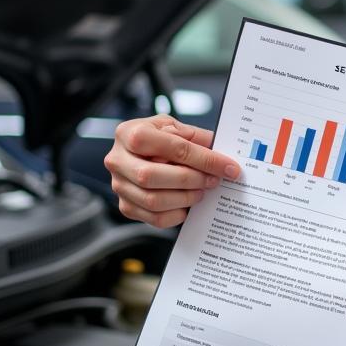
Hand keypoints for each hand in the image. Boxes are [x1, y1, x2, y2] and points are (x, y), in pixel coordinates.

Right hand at [104, 114, 240, 227]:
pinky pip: (154, 218)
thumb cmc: (156, 137)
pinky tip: (188, 204)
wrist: (135, 150)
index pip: (172, 148)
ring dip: (185, 198)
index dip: (204, 159)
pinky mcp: (125, 206)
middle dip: (191, 180)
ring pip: (153, 201)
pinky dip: (177, 214)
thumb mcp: (174, 127)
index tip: (228, 167)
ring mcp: (119, 185)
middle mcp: (117, 160)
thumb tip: (223, 155)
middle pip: (154, 176)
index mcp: (131, 133)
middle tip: (213, 180)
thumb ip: (196, 138)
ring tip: (201, 191)